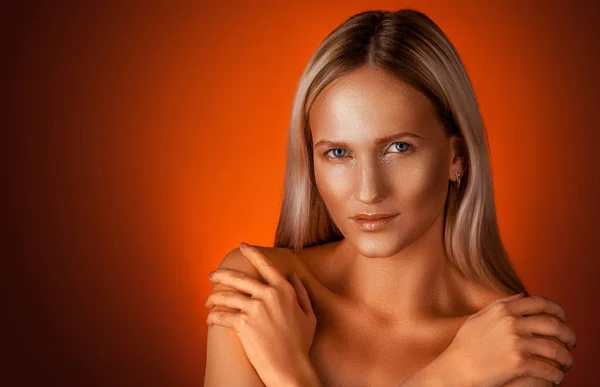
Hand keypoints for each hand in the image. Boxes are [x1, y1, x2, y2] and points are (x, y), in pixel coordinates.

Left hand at [205, 242, 317, 385]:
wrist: (291, 368)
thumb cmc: (301, 344)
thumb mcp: (309, 315)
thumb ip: (301, 292)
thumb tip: (293, 275)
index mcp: (285, 290)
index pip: (265, 265)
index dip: (253, 253)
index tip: (242, 246)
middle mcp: (269, 294)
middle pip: (239, 278)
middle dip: (222, 275)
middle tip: (212, 275)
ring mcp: (255, 308)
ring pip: (226, 296)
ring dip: (214, 298)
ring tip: (208, 301)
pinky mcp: (243, 323)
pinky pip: (222, 315)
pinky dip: (213, 317)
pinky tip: (210, 319)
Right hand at [443, 293, 575, 386]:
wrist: (455, 369)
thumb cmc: (464, 346)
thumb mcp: (479, 318)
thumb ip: (501, 305)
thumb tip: (521, 295)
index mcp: (503, 309)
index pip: (541, 303)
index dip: (558, 310)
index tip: (563, 319)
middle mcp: (511, 322)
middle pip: (554, 324)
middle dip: (568, 334)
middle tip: (571, 343)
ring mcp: (515, 342)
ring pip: (555, 349)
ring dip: (566, 358)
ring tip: (566, 363)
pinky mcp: (518, 363)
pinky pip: (548, 369)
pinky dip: (557, 374)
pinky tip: (556, 377)